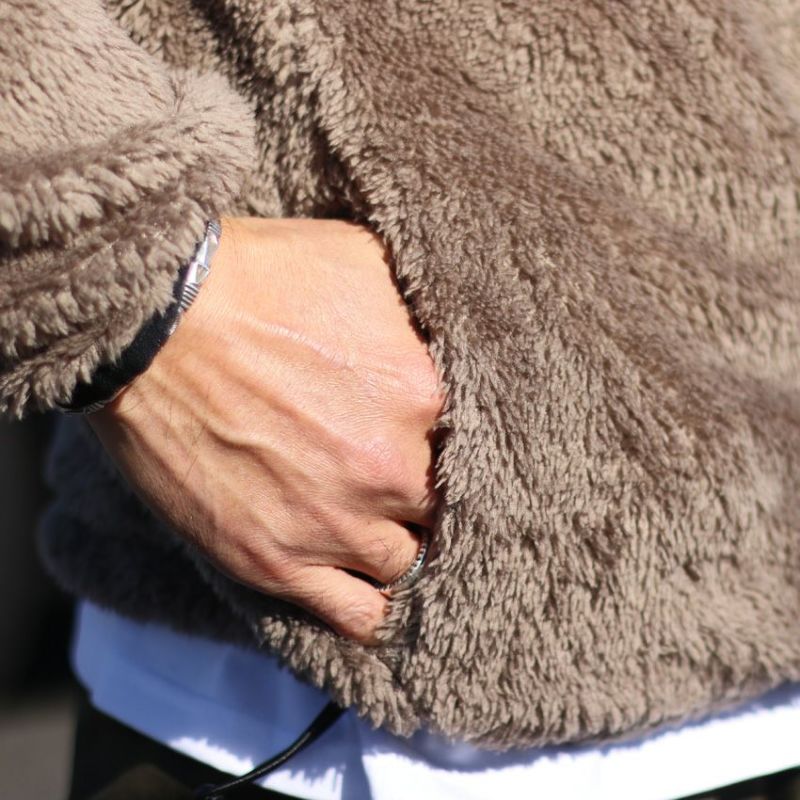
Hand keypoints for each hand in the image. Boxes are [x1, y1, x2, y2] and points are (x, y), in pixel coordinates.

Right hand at [88, 218, 445, 643]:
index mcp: (422, 395)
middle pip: (440, 506)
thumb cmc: (254, 279)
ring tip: (366, 518)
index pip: (470, 441)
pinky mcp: (277, 562)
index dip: (443, 437)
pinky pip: (358, 616)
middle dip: (419, 489)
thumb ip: (418, 312)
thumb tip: (440, 339)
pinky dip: (370, 604)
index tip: (423, 434)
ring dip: (392, 541)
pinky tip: (358, 578)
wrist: (152, 320)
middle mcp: (390, 469)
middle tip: (391, 473)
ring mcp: (335, 524)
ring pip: (405, 562)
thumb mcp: (359, 262)